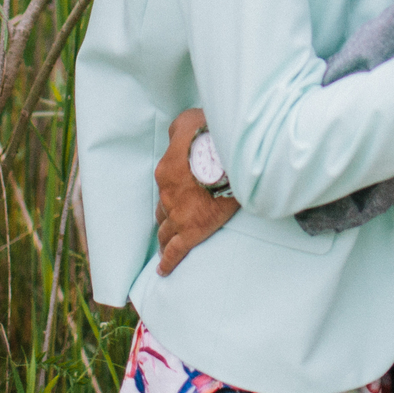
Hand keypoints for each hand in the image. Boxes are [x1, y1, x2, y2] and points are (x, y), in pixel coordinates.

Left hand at [152, 107, 238, 275]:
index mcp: (166, 170)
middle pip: (163, 209)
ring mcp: (178, 214)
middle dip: (167, 215)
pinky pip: (175, 251)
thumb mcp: (189, 121)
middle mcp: (167, 194)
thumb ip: (180, 130)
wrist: (230, 156)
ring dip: (165, 236)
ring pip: (166, 230)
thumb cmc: (212, 135)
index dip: (172, 189)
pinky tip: (163, 270)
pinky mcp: (193, 230)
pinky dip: (168, 262)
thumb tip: (177, 136)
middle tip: (173, 220)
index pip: (165, 184)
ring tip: (166, 245)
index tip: (180, 191)